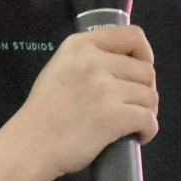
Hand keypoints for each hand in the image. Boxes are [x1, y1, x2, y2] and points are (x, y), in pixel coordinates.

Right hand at [3, 27, 158, 179]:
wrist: (30, 145)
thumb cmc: (44, 111)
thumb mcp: (61, 68)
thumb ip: (89, 58)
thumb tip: (125, 64)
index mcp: (81, 45)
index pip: (133, 36)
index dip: (145, 54)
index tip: (139, 72)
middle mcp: (94, 61)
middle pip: (146, 70)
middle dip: (145, 90)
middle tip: (132, 106)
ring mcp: (105, 89)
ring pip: (150, 96)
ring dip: (147, 111)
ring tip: (132, 123)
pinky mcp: (113, 116)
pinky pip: (149, 119)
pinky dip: (149, 130)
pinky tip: (137, 136)